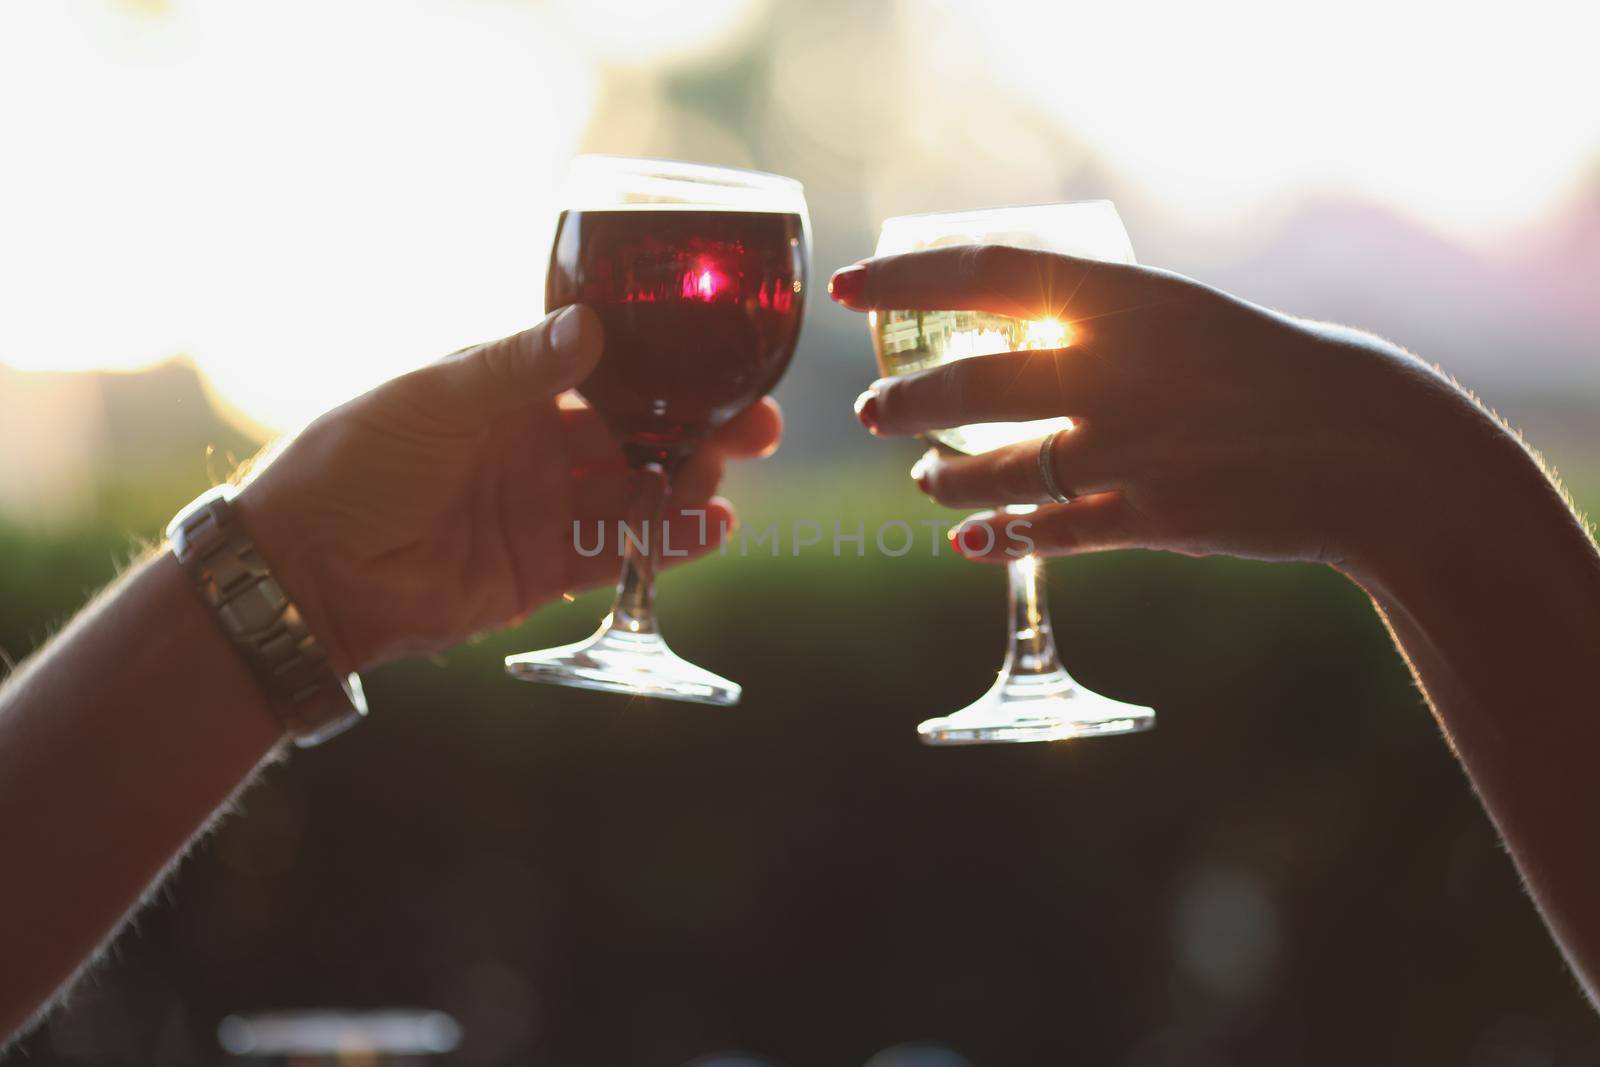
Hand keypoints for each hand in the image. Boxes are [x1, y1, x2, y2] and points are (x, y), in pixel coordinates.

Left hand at [234, 306, 780, 671]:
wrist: (306, 570)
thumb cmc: (351, 462)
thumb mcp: (432, 398)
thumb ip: (515, 369)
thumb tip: (593, 328)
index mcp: (511, 389)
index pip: (609, 373)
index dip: (669, 371)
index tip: (725, 364)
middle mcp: (537, 445)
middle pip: (641, 434)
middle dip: (700, 431)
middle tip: (755, 430)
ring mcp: (544, 508)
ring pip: (640, 494)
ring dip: (689, 486)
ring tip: (722, 482)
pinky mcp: (543, 570)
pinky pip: (619, 553)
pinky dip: (667, 544)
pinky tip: (709, 530)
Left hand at [829, 247, 1508, 573]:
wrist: (1364, 443)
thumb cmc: (1269, 368)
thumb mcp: (1182, 320)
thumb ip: (1101, 329)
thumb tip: (1012, 338)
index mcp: (1126, 298)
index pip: (983, 272)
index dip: (903, 280)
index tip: (848, 289)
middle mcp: (1114, 368)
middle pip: (967, 383)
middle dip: (903, 401)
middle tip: (874, 409)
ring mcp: (1127, 448)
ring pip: (993, 468)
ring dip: (942, 477)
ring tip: (925, 479)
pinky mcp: (1147, 517)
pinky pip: (1048, 532)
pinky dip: (1001, 538)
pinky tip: (971, 541)